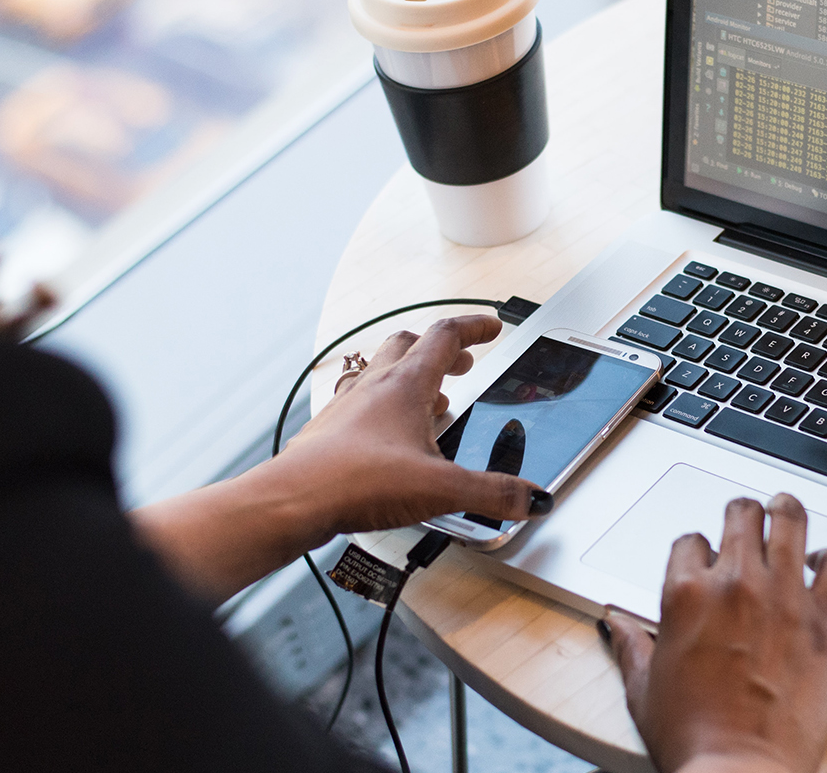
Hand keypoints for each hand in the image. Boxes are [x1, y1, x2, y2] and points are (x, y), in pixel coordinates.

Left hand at [274, 314, 549, 534]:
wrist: (294, 499)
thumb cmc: (357, 481)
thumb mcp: (441, 488)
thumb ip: (492, 493)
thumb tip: (531, 497)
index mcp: (405, 384)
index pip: (446, 336)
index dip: (474, 328)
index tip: (491, 327)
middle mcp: (374, 386)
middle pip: (409, 344)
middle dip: (440, 350)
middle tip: (462, 363)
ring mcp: (348, 406)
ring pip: (381, 371)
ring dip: (410, 376)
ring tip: (431, 401)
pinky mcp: (331, 431)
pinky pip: (360, 402)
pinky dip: (382, 407)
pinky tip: (390, 437)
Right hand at [602, 494, 826, 772]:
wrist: (740, 770)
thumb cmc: (693, 737)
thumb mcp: (643, 688)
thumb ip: (630, 644)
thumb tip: (614, 623)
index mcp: (685, 592)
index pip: (691, 540)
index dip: (699, 551)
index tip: (706, 564)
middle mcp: (734, 583)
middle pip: (741, 513)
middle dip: (742, 515)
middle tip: (748, 522)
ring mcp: (783, 595)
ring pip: (790, 520)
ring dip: (786, 513)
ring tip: (786, 512)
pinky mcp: (824, 619)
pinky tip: (822, 564)